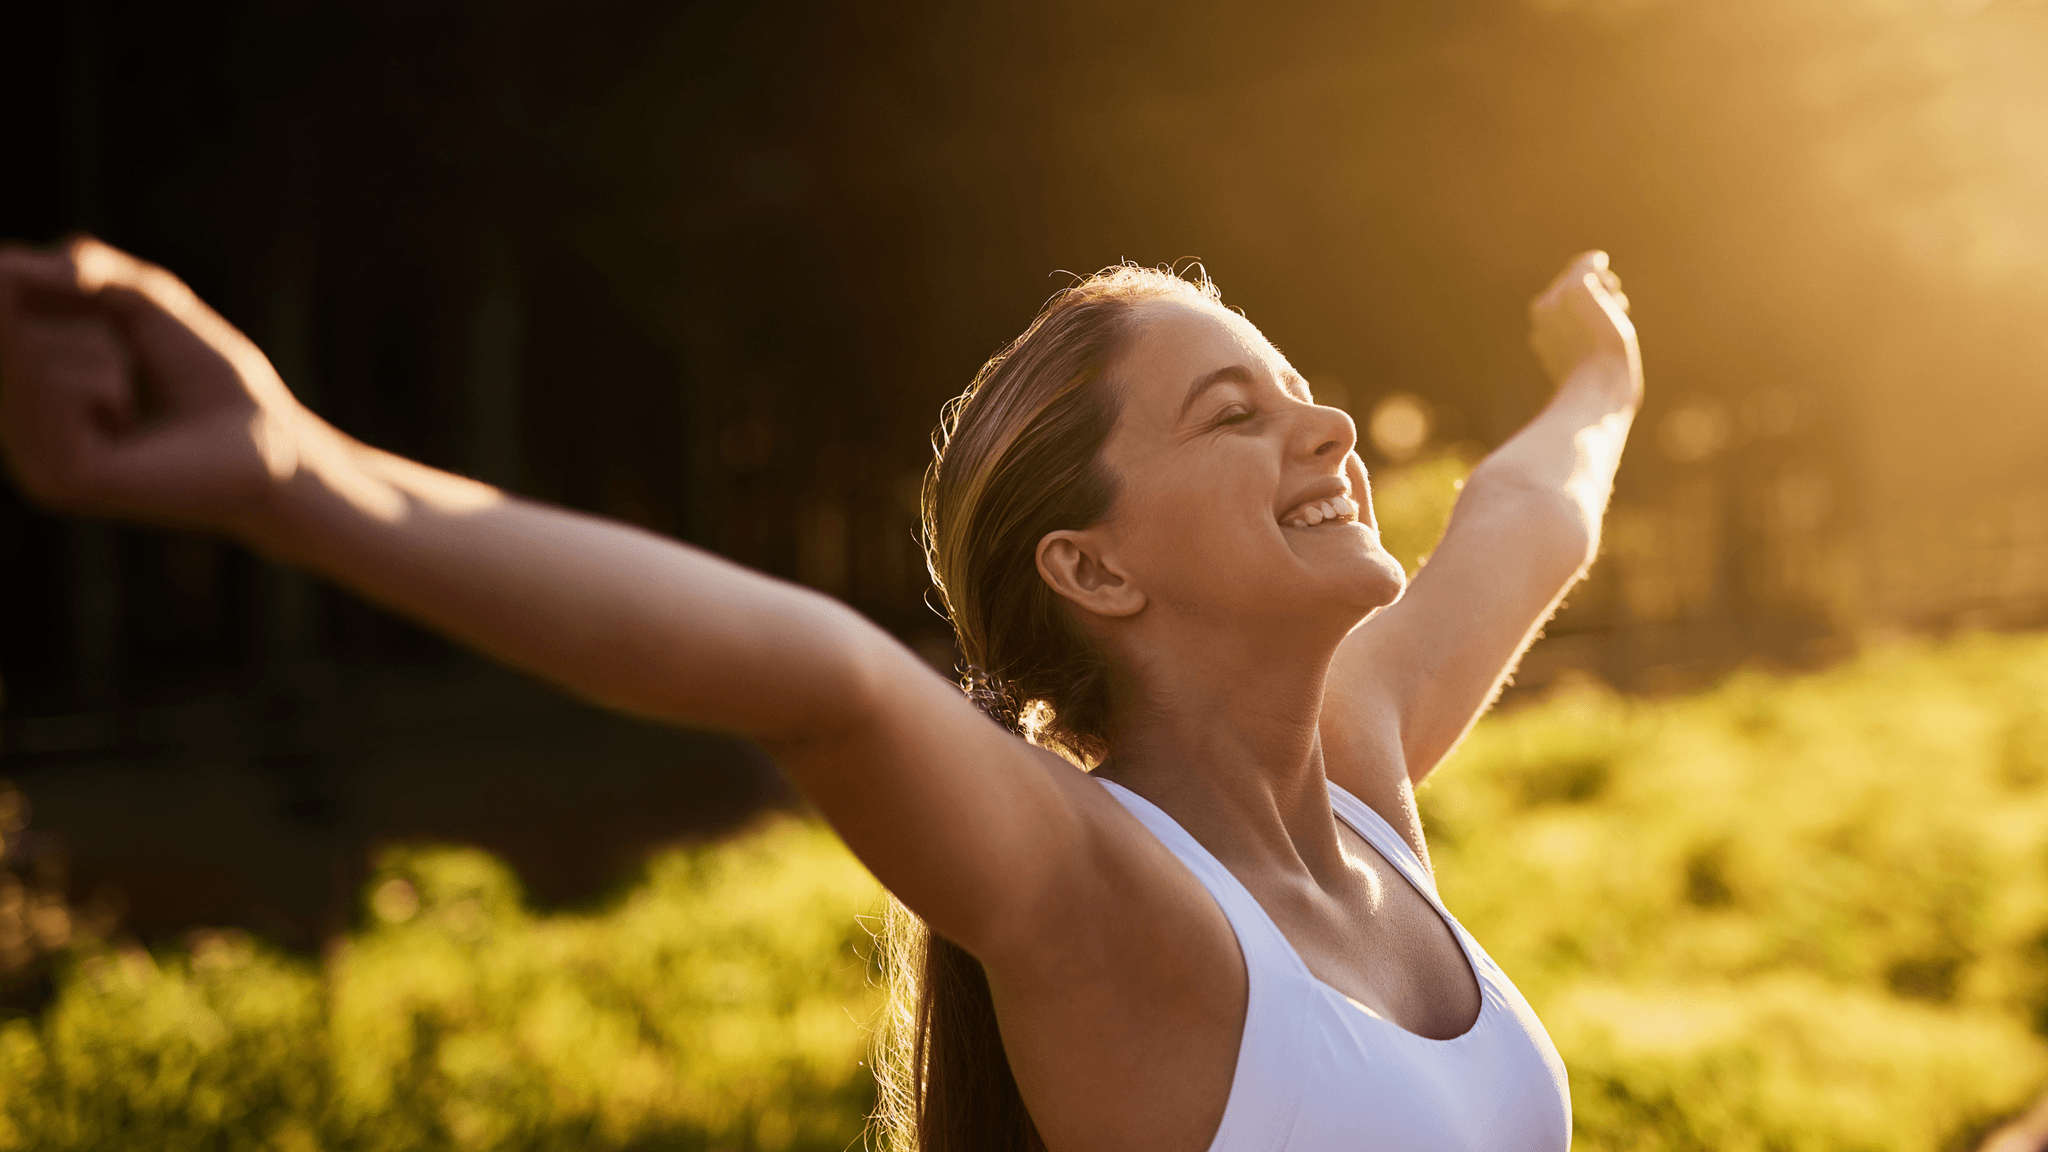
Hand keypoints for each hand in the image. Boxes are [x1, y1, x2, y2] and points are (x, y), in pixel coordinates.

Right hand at [0, 236, 306, 536]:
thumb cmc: (210, 375)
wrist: (267, 441)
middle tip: (127, 358)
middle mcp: (18, 424)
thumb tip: (3, 268)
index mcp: (28, 388)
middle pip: (5, 326)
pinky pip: (52, 387)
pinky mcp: (58, 477)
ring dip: (101, 353)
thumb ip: (83, 266)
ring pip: (27, 355)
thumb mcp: (147, 298)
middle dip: (79, 318)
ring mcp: (32, 456)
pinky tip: (129, 421)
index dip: (14, 277)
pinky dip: (105, 382)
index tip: (58, 275)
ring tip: (133, 397)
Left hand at [1528, 249, 1640, 404]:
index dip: (1602, 278)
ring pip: (1595, 315)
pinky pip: (1597, 338)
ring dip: (1612, 314)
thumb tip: (1594, 259)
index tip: (1609, 291)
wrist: (1600, 390)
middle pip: (1587, 293)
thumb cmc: (1595, 340)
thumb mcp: (1582, 291)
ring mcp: (1561, 346)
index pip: (1580, 273)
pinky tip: (1614, 348)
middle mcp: (1547, 325)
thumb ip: (1584, 269)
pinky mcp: (1577, 365)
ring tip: (1618, 329)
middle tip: (1616, 310)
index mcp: (1544, 306)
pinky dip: (1609, 335)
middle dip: (1607, 296)